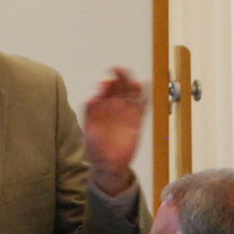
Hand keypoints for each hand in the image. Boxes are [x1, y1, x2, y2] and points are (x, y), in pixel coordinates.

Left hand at [81, 68, 144, 193]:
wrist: (107, 163)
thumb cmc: (95, 147)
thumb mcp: (89, 129)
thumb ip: (89, 112)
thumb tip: (92, 97)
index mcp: (103, 107)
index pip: (106, 90)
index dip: (106, 84)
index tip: (104, 83)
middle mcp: (115, 107)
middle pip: (120, 87)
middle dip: (120, 77)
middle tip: (118, 70)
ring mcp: (127, 113)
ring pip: (132, 93)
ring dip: (132, 83)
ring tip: (132, 79)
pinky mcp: (137, 121)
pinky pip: (142, 106)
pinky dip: (144, 96)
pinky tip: (144, 84)